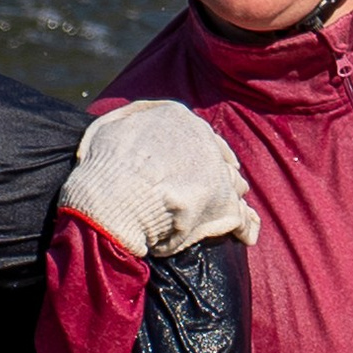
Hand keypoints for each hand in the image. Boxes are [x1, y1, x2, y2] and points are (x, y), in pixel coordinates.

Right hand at [59, 99, 260, 257]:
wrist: (112, 200)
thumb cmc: (105, 165)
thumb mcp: (109, 125)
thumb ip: (130, 119)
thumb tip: (139, 117)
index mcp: (178, 118)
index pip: (199, 134)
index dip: (201, 150)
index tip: (201, 163)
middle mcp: (203, 141)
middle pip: (220, 159)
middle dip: (220, 173)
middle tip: (217, 189)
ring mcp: (217, 173)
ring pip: (234, 185)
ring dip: (232, 197)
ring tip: (233, 212)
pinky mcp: (223, 206)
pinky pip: (243, 219)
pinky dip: (246, 228)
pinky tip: (247, 235)